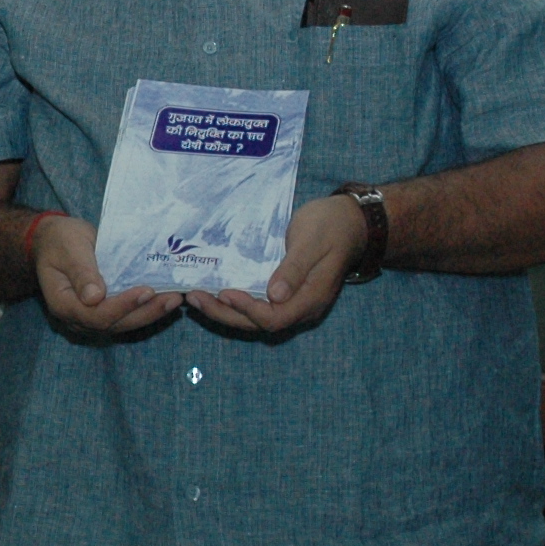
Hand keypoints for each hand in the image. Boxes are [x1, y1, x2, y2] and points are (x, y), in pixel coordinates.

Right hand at [32, 214, 180, 334]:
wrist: (55, 240)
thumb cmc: (60, 241)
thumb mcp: (69, 249)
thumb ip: (81, 272)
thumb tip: (94, 297)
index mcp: (63, 304)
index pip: (96, 315)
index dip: (122, 306)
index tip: (146, 291)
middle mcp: (78, 318)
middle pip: (114, 324)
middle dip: (145, 312)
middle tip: (173, 298)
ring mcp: (92, 317)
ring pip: (124, 323)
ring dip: (151, 313)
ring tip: (175, 299)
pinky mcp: (105, 310)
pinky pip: (127, 315)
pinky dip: (147, 308)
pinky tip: (167, 298)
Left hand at [187, 192, 368, 336]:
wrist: (350, 222)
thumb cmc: (332, 226)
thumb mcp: (313, 241)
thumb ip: (295, 268)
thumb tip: (275, 295)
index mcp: (312, 297)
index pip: (275, 318)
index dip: (247, 310)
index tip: (224, 292)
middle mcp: (302, 307)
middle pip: (259, 323)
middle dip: (225, 314)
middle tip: (194, 298)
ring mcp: (293, 302)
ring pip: (256, 317)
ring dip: (225, 310)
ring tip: (196, 297)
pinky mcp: (285, 293)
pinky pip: (258, 305)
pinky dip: (234, 302)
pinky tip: (214, 291)